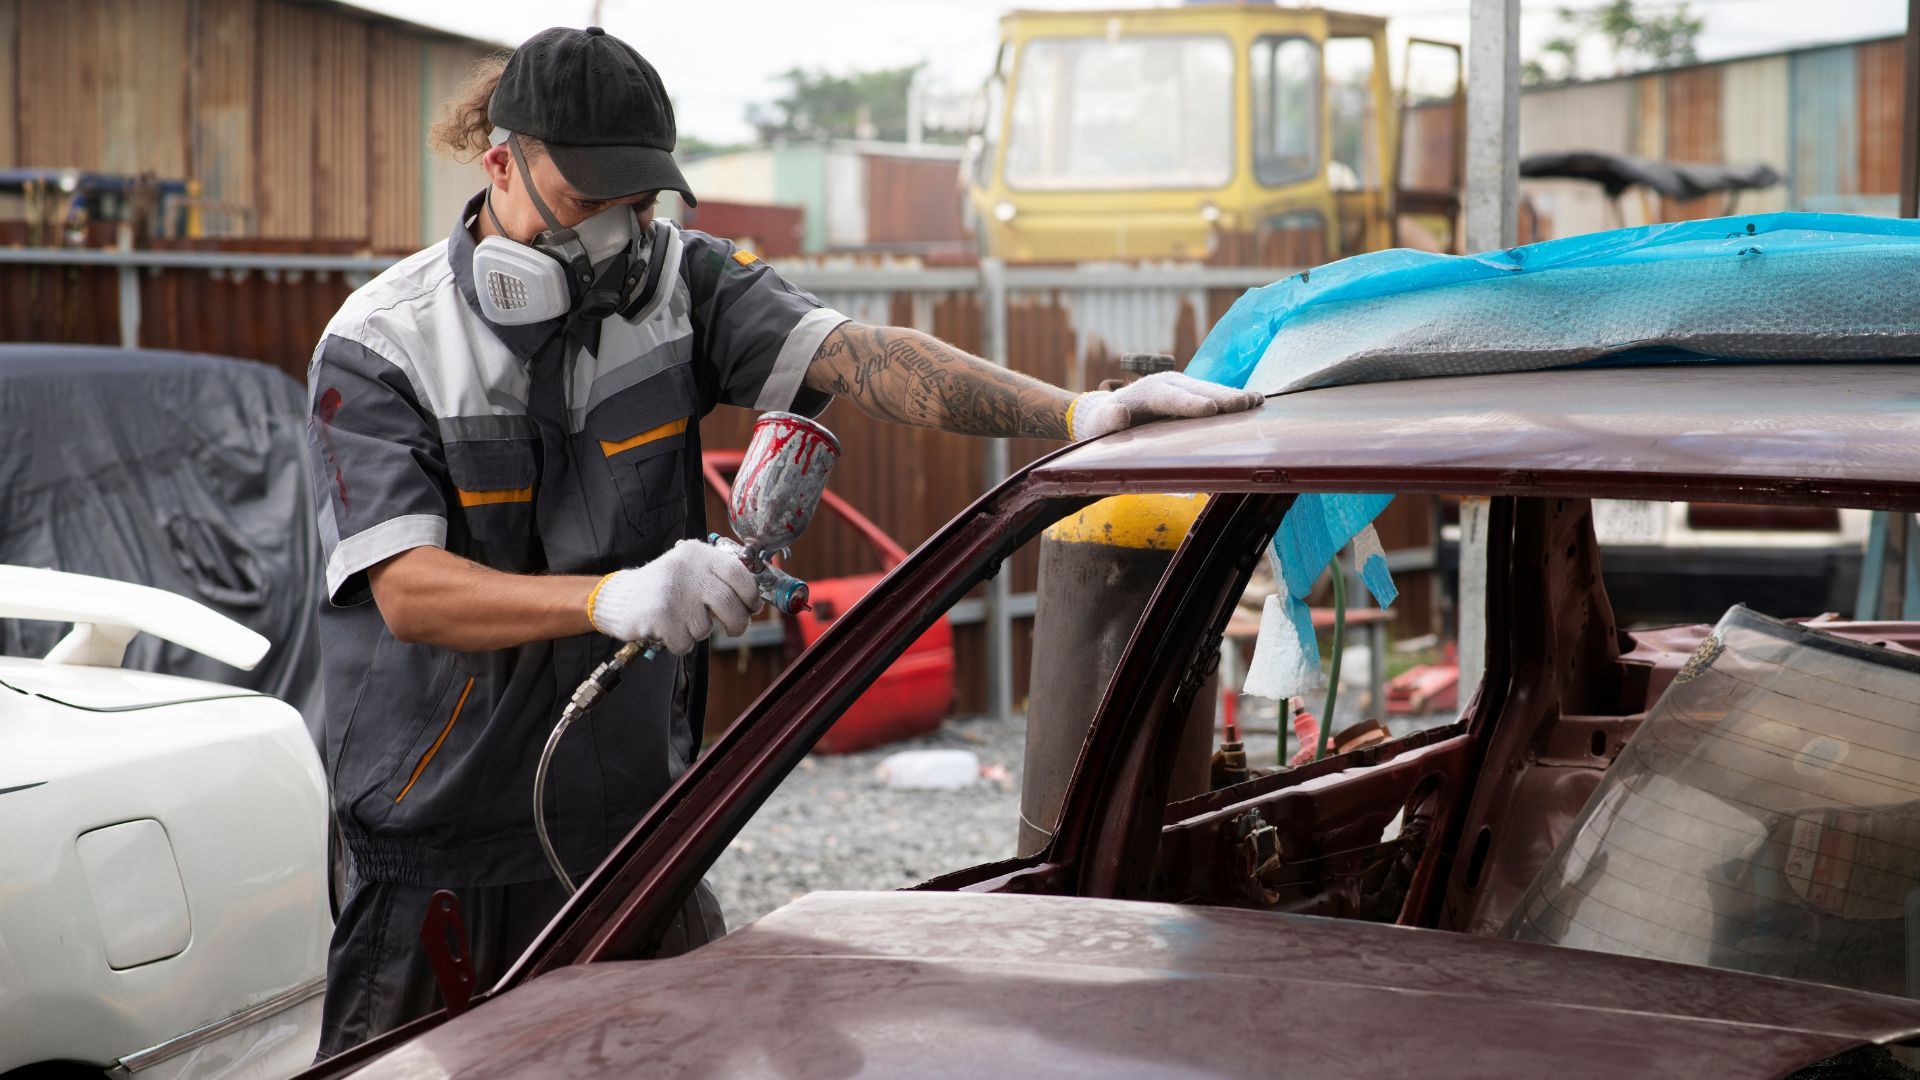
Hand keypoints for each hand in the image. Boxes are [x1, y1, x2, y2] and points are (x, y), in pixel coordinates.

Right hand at [587, 539, 763, 654]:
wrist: (619, 597)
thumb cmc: (664, 587)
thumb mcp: (691, 570)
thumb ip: (719, 580)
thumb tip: (754, 603)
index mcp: (698, 554)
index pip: (738, 572)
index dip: (751, 594)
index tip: (752, 607)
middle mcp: (686, 569)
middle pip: (729, 603)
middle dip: (737, 622)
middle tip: (734, 629)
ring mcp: (672, 591)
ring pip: (705, 628)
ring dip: (696, 632)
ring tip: (679, 619)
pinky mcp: (660, 615)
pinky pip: (685, 643)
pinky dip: (678, 644)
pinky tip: (666, 630)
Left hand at [1068, 372, 1264, 440]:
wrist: (1109, 411)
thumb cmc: (1104, 424)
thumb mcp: (1099, 425)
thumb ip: (1107, 421)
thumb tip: (1117, 415)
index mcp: (1148, 392)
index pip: (1171, 398)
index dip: (1191, 404)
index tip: (1210, 410)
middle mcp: (1169, 383)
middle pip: (1198, 391)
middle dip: (1222, 397)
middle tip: (1245, 404)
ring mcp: (1183, 387)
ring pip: (1210, 390)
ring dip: (1233, 396)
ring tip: (1256, 402)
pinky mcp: (1192, 394)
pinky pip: (1214, 395)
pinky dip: (1233, 398)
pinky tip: (1255, 402)